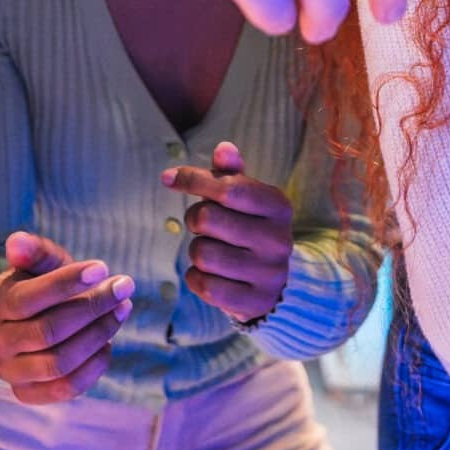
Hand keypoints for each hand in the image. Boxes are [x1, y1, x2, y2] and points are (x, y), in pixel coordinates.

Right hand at [0, 230, 132, 404]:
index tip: (102, 269)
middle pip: (47, 332)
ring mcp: (10, 372)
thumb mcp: (43, 263)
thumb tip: (17, 241)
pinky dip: (93, 367)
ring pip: (58, 363)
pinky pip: (65, 389)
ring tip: (121, 310)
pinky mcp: (29, 394)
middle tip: (122, 288)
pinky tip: (108, 343)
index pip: (27, 299)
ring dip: (98, 335)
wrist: (39, 318)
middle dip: (91, 308)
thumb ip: (35, 252)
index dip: (66, 284)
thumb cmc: (44, 284)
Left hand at [164, 141, 294, 324]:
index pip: (229, 188)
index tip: (168, 178)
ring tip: (212, 249)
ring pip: (201, 253)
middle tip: (201, 223)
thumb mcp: (249, 198)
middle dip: (194, 218)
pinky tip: (210, 273)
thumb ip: (232, 174)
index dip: (193, 180)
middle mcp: (278, 239)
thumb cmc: (253, 229)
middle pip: (207, 218)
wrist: (280, 283)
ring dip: (196, 250)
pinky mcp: (253, 301)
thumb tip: (223, 148)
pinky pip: (204, 285)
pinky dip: (196, 277)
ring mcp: (268, 273)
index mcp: (278, 206)